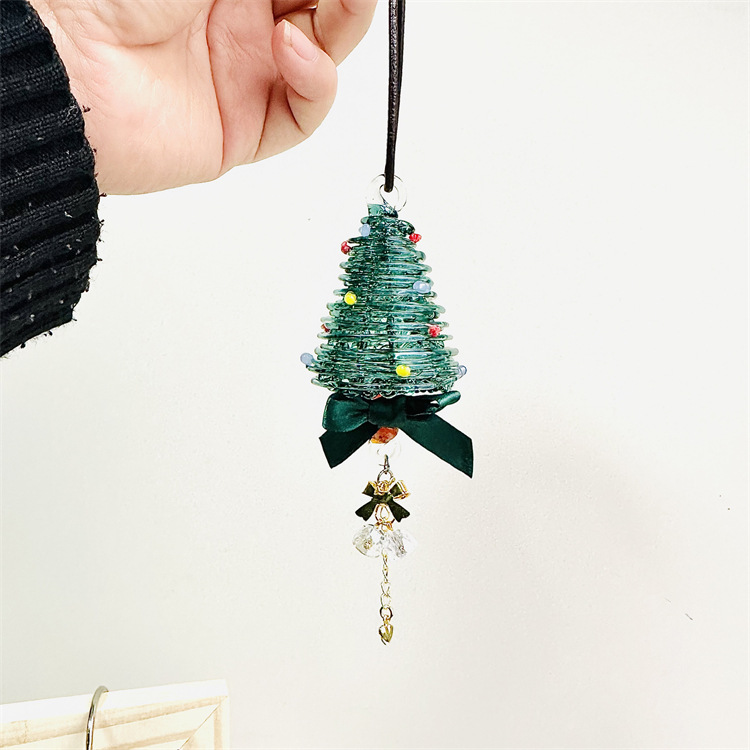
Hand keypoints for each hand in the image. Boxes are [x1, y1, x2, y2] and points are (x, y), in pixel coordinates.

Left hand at [30, 0, 375, 194]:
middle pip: (321, 11)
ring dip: (344, 25)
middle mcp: (239, 27)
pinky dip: (315, 81)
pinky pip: (303, 112)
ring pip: (322, 58)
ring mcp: (245, 79)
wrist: (68, 69)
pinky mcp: (245, 131)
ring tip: (345, 0)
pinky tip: (293, 48)